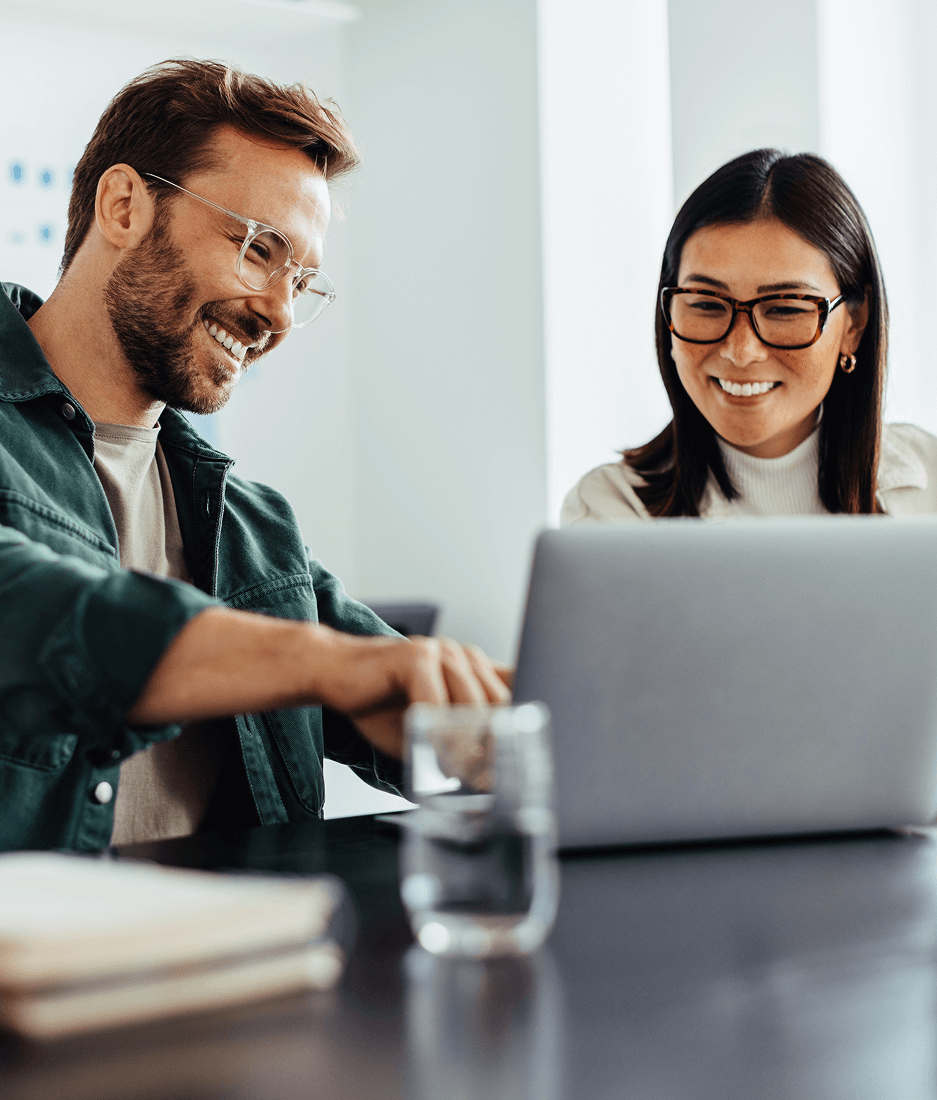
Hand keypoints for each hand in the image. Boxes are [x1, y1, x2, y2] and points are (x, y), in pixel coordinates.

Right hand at [311, 634, 511, 758]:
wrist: (333, 673)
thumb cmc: (381, 703)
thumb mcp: (430, 728)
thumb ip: (460, 743)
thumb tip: (489, 778)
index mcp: (475, 669)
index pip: (516, 693)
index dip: (519, 730)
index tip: (514, 767)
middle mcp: (464, 656)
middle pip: (499, 705)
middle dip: (494, 746)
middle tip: (486, 781)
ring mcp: (442, 652)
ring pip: (472, 706)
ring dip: (466, 747)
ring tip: (458, 774)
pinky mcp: (416, 656)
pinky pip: (436, 704)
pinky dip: (435, 735)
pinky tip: (430, 754)